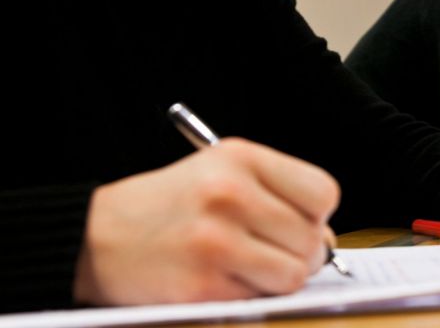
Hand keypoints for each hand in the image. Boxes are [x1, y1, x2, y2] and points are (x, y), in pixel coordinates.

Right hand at [74, 138, 339, 305]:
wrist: (96, 236)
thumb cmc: (169, 205)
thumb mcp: (221, 171)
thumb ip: (277, 194)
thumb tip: (326, 239)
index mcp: (240, 158)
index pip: (323, 192)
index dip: (318, 214)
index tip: (299, 221)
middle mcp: (231, 193)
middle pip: (313, 238)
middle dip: (301, 252)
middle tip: (270, 250)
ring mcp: (216, 239)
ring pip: (295, 273)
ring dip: (280, 278)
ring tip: (249, 266)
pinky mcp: (203, 283)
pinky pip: (261, 299)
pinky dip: (249, 296)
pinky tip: (222, 278)